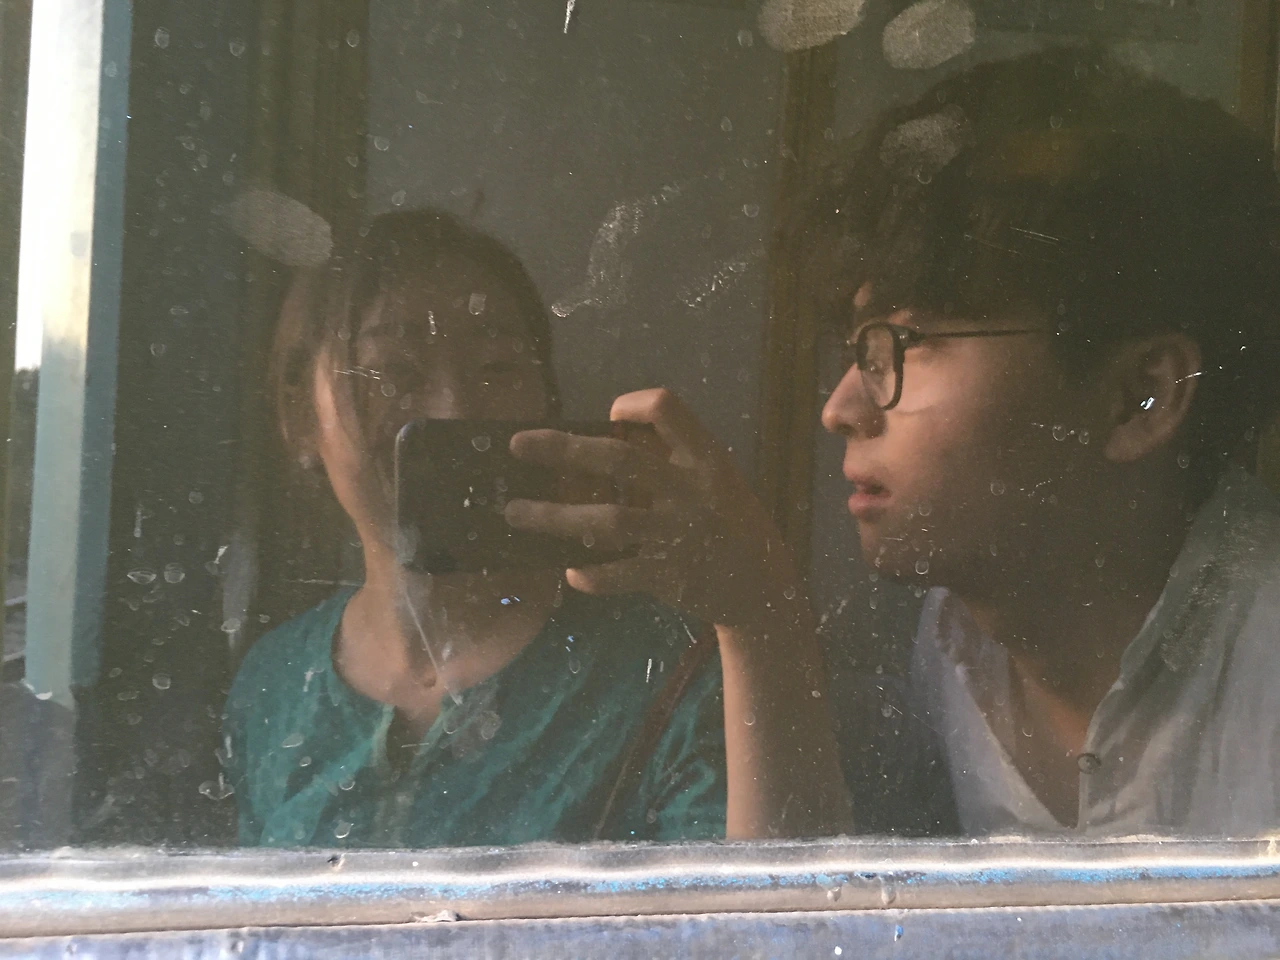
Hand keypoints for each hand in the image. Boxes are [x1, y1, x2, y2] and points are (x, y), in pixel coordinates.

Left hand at [505, 389, 803, 631]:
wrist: (764, 585)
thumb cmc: (728, 520)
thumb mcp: (714, 478)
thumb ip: (670, 456)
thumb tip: (607, 431)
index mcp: (705, 458)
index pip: (667, 409)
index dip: (632, 406)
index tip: (607, 417)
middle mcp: (691, 490)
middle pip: (620, 460)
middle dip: (564, 450)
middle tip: (518, 446)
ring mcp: (678, 534)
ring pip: (607, 521)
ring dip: (555, 516)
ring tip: (515, 513)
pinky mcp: (669, 576)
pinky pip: (619, 573)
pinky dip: (593, 575)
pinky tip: (570, 572)